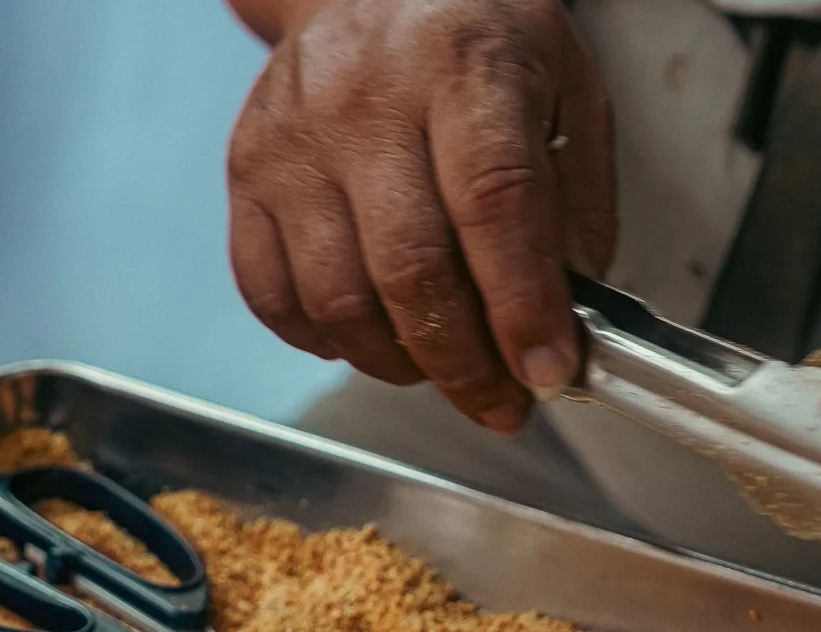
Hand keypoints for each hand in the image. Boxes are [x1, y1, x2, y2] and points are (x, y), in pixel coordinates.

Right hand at [226, 0, 614, 433]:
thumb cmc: (474, 39)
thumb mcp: (565, 89)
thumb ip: (574, 204)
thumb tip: (563, 320)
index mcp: (462, 65)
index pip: (493, 205)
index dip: (522, 306)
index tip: (548, 371)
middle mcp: (366, 100)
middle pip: (409, 268)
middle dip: (463, 362)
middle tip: (500, 403)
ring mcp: (294, 140)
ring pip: (336, 297)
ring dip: (396, 362)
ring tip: (438, 369)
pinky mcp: (246, 172)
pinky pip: (271, 293)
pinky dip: (323, 340)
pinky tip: (367, 337)